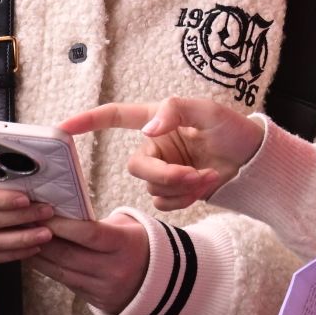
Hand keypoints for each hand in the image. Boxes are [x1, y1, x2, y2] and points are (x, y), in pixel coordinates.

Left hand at [31, 214, 148, 314]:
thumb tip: (63, 212)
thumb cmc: (136, 243)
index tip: (42, 215)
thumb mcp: (127, 226)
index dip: (63, 225)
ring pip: (62, 272)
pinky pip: (66, 283)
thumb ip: (98, 221)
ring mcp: (104, 288)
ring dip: (39, 257)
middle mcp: (114, 269)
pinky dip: (49, 270)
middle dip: (43, 240)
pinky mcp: (95, 300)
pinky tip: (36, 258)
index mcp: (125, 245)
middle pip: (69, 255)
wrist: (157, 279)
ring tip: (23, 241)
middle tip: (23, 225)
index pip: (89, 234)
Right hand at [63, 98, 265, 211]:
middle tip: (193, 174)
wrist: (253, 161)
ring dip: (183, 187)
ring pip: (154, 189)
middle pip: (137, 168)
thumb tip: (148, 130)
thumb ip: (175, 111)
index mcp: (155, 120)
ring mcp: (162, 170)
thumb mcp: (208, 111)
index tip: (62, 128)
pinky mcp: (173, 191)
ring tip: (209, 175)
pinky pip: (166, 203)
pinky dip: (187, 199)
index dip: (87, 121)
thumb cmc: (232, 129)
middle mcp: (154, 146)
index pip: (114, 117)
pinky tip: (206, 185)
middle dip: (166, 175)